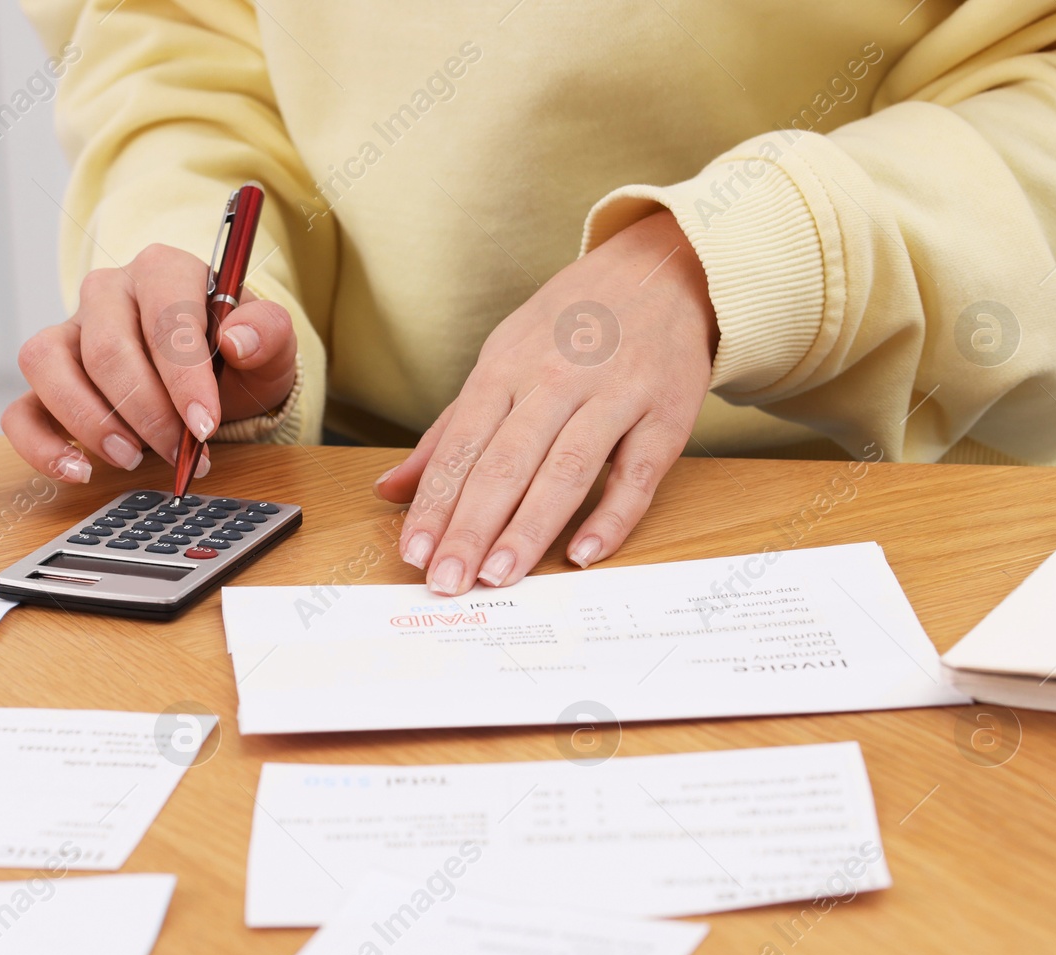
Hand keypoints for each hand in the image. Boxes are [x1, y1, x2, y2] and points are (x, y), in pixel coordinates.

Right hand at [2, 244, 296, 481]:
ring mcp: (69, 334)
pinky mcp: (47, 383)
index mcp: (162, 270)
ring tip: (132, 457)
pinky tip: (80, 471)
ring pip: (48, 365)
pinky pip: (20, 411)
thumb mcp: (269, 345)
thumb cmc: (236, 356)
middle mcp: (106, 293)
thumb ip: (267, 333)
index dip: (183, 376)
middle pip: (107, 348)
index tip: (205, 425)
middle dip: (146, 412)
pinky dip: (42, 447)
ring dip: (90, 422)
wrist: (215, 376)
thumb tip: (237, 340)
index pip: (163, 315)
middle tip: (179, 453)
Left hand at [377, 210, 717, 595]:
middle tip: (448, 582)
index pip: (461, 446)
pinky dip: (612, 516)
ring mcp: (615, 395)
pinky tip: (584, 555)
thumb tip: (389, 489)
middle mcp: (556, 379)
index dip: (435, 502)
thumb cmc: (571, 325)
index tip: (414, 553)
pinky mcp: (666, 414)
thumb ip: (449, 432)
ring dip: (529, 528)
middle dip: (472, 527)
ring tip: (499, 577)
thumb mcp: (501, 360)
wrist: (661, 270)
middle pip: (505, 463)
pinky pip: (637, 474)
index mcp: (506, 367)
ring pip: (565, 469)